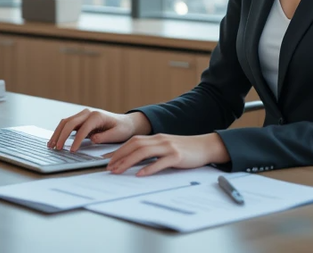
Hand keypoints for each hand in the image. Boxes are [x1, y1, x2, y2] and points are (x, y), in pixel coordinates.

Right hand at [48, 109, 150, 151]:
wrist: (125, 122)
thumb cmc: (122, 128)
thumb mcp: (117, 134)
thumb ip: (105, 136)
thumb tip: (92, 139)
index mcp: (97, 116)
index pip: (83, 128)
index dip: (77, 140)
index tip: (72, 150)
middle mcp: (88, 113)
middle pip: (70, 122)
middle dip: (62, 136)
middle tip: (57, 148)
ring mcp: (83, 115)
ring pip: (65, 122)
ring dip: (57, 133)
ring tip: (51, 145)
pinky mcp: (80, 119)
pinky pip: (67, 124)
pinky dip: (59, 131)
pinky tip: (55, 141)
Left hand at [105, 133, 229, 176]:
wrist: (206, 146)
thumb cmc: (186, 149)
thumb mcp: (166, 148)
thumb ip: (153, 152)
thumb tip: (135, 162)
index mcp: (156, 138)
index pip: (132, 141)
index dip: (119, 150)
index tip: (107, 159)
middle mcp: (160, 140)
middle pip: (134, 145)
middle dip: (119, 156)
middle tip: (108, 167)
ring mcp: (168, 147)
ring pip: (143, 152)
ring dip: (128, 161)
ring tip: (118, 170)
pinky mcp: (177, 156)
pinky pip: (160, 162)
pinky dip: (149, 168)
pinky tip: (140, 174)